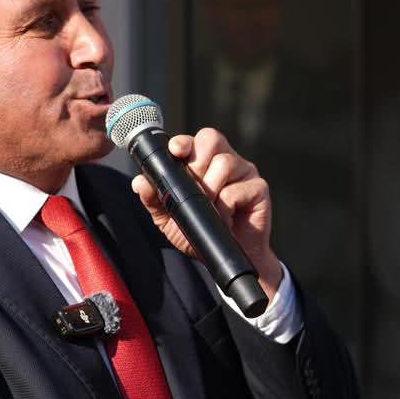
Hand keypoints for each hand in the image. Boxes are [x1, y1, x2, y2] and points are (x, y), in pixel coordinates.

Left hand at [130, 127, 283, 296]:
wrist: (223, 259)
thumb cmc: (199, 233)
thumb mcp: (170, 218)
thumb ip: (155, 199)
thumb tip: (140, 182)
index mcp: (206, 161)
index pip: (196, 140)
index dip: (185, 142)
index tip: (175, 151)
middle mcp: (227, 161)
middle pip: (212, 139)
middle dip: (196, 163)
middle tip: (193, 189)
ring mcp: (245, 173)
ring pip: (224, 163)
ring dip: (209, 189)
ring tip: (208, 209)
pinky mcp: (259, 189)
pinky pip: (236, 189)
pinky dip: (224, 207)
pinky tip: (223, 220)